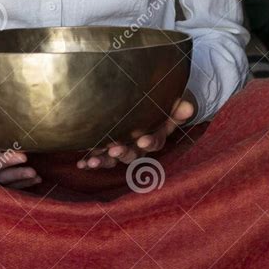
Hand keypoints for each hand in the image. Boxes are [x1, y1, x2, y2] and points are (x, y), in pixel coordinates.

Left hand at [76, 90, 197, 169]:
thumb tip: (188, 107)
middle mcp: (139, 146)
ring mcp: (123, 148)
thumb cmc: (162, 105)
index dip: (150, 141)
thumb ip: (180, 108)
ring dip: (104, 161)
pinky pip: (100, 156)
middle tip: (115, 150)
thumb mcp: (174, 104)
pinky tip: (80, 164)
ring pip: (114, 159)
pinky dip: (90, 160)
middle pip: (133, 154)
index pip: (155, 141)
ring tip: (92, 161)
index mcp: (155, 136)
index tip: (144, 140)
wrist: (149, 105)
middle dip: (124, 153)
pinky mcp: (108, 147)